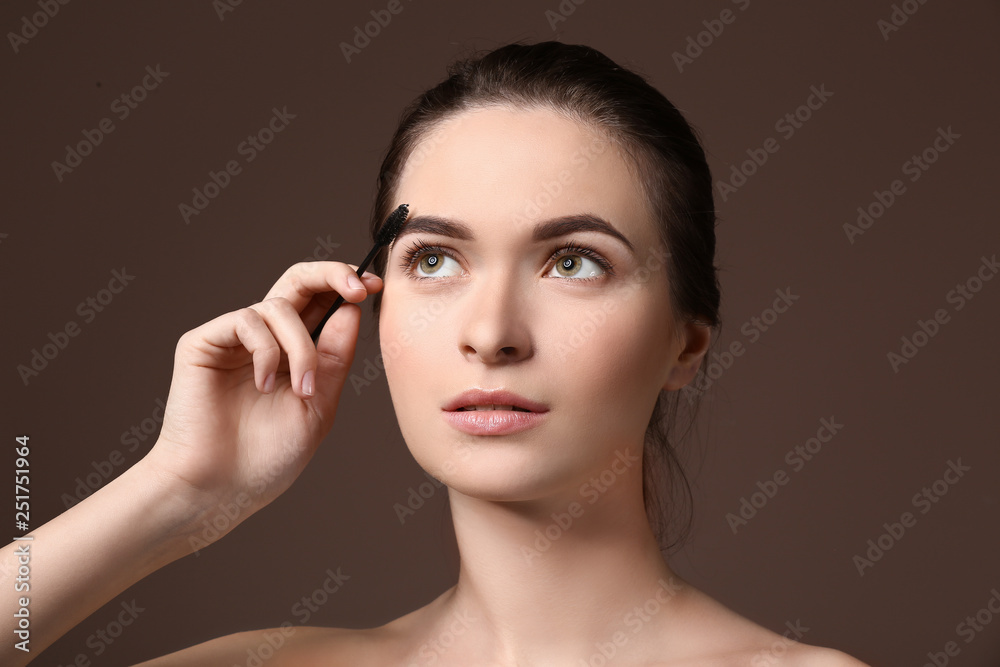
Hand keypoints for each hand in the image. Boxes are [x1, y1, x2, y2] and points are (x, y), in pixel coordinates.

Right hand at [142, 261, 381, 537]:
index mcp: (294, 353)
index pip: (321, 302)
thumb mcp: (319, 404)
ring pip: (279, 306)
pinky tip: (264, 386)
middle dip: (332, 274)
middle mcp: (265, 339)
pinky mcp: (204, 342)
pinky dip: (268, 351)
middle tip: (360, 288)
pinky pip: (247, 320)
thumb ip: (335, 358)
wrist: (222, 488)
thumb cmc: (268, 457)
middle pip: (298, 280)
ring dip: (302, 347)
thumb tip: (351, 310)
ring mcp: (233, 339)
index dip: (346, 285)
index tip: (375, 286)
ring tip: (302, 390)